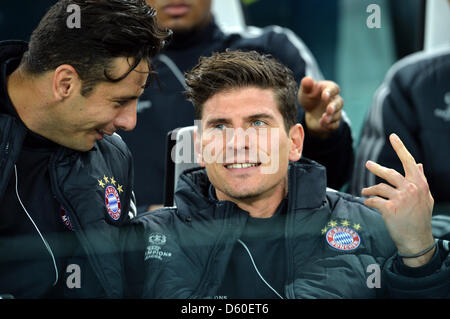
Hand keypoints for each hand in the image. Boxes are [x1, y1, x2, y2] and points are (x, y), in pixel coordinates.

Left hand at [298, 77, 342, 138]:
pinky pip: (335, 124)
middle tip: (329, 110)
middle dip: (334, 106)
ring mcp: (335, 111)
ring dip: (331, 117)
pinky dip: (330, 125)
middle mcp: (335, 100)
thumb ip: (306, 85)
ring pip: (337, 114)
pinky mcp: (334, 122)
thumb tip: (307, 79)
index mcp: (329, 89)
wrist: (310, 112)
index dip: (330, 92)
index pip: (334, 88)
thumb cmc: (309, 98)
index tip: (324, 96)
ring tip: (323, 119)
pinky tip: (323, 125)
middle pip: (339, 102)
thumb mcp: (305, 91)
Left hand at [362, 134, 434, 266]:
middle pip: (389, 173)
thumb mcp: (425, 197)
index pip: (409, 161)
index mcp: (419, 184)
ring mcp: (400, 199)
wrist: (416, 239)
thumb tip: (419, 164)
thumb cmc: (420, 218)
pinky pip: (374, 200)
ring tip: (364, 192)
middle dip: (376, 168)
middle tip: (368, 163)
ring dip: (369, 190)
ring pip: (379, 187)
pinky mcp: (390, 209)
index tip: (392, 136)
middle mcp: (410, 189)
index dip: (400, 147)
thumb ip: (420, 180)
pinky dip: (368, 201)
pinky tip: (367, 202)